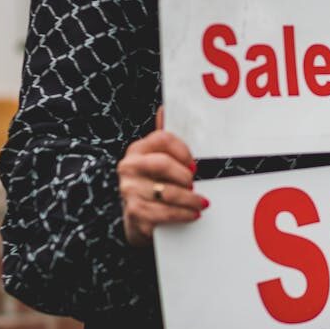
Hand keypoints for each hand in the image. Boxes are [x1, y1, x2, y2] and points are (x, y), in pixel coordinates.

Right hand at [117, 106, 208, 246]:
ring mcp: (129, 189)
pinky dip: (183, 214)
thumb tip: (165, 109)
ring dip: (190, 199)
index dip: (183, 150)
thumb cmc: (154, 185)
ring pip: (168, 191)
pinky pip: (164, 213)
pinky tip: (192, 214)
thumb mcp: (158, 161)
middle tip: (194, 184)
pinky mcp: (134, 212)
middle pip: (163, 163)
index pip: (163, 138)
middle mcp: (129, 167)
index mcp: (138, 149)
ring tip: (200, 202)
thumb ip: (164, 140)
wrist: (137, 219)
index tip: (194, 164)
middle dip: (185, 175)